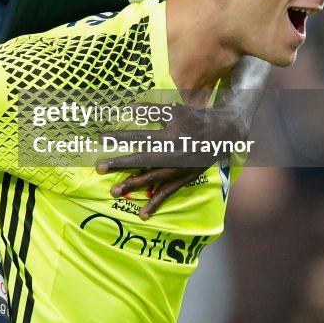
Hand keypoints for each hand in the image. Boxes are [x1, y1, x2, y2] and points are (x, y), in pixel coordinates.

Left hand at [96, 98, 250, 216]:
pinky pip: (168, 193)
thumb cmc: (196, 118)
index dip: (119, 137)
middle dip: (120, 164)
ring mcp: (179, 169)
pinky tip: (143, 214)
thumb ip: (152, 110)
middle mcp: (173, 154)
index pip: (139, 136)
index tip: (101, 138)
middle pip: (142, 160)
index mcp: (169, 135)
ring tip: (115, 192)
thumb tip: (128, 108)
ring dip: (133, 185)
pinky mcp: (185, 179)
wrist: (223, 133)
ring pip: (153, 179)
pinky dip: (156, 203)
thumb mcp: (175, 109)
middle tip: (100, 169)